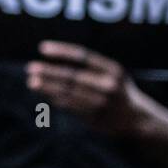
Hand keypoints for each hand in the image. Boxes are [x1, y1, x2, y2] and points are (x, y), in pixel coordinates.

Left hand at [25, 40, 147, 134]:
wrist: (136, 118)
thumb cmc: (117, 90)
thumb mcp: (112, 72)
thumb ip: (90, 66)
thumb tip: (57, 61)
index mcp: (112, 69)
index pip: (82, 55)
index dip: (61, 51)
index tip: (42, 48)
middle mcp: (108, 85)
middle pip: (72, 76)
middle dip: (49, 72)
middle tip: (31, 68)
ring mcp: (102, 103)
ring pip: (69, 93)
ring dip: (48, 88)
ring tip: (32, 82)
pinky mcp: (95, 118)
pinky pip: (71, 107)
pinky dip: (56, 100)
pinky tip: (45, 96)